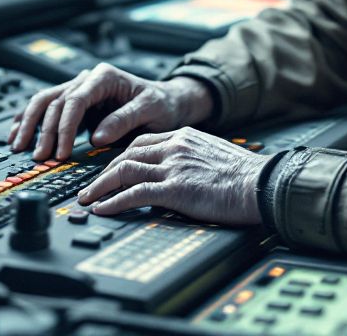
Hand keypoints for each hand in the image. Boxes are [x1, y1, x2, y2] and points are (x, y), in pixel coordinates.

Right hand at [8, 63, 213, 160]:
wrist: (167, 102)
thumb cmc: (162, 104)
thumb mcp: (151, 110)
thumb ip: (124, 120)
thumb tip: (97, 137)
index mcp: (105, 76)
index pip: (76, 99)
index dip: (64, 126)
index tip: (60, 150)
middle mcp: (89, 79)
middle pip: (54, 100)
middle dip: (42, 130)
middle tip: (39, 156)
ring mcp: (80, 90)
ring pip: (44, 101)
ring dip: (29, 123)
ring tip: (18, 146)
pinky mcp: (76, 104)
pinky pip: (46, 108)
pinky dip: (30, 120)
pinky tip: (17, 133)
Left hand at [77, 128, 264, 225]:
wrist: (260, 183)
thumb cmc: (244, 176)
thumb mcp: (213, 157)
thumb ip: (190, 160)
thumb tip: (177, 177)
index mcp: (184, 136)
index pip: (142, 143)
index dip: (120, 157)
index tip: (109, 171)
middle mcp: (175, 146)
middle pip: (127, 154)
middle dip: (103, 172)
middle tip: (88, 187)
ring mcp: (174, 166)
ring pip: (124, 170)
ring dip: (100, 187)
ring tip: (86, 201)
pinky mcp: (176, 188)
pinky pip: (135, 193)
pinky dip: (114, 202)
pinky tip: (102, 210)